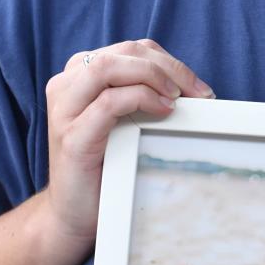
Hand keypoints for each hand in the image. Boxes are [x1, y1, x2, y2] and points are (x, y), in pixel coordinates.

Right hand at [40, 40, 213, 257]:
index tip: (199, 88)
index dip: (169, 61)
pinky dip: (141, 99)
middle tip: (199, 93)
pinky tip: (164, 111)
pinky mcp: (72, 136)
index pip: (131, 50)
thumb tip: (193, 89)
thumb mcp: (124, 122)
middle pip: (123, 52)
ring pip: (109, 66)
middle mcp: (66, 86)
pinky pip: (108, 102)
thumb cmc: (105, 167)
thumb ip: (142, 97)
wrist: (73, 214)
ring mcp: (65, 110)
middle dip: (169, 67)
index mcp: (79, 76)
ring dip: (152, 76)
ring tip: (178, 98)